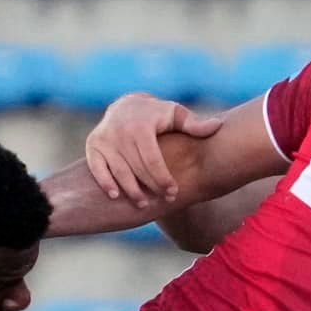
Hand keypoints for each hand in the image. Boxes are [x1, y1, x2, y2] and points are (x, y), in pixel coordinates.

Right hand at [85, 93, 223, 207]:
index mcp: (141, 125)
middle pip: (137, 169)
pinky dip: (105, 183)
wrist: (126, 105)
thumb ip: (194, 124)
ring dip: (131, 191)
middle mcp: (119, 130)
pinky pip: (97, 169)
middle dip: (151, 188)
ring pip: (119, 172)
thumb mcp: (175, 115)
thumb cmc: (157, 115)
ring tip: (143, 204)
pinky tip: (115, 196)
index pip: (153, 160)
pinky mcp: (93, 145)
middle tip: (163, 201)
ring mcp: (104, 138)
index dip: (164, 179)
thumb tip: (217, 127)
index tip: (173, 193)